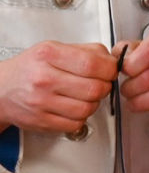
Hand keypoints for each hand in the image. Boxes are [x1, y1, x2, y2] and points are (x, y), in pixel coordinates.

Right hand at [0, 41, 116, 132]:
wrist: (0, 89)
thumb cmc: (30, 68)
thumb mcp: (54, 49)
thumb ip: (87, 51)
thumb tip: (113, 59)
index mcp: (49, 55)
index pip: (93, 64)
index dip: (110, 69)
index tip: (110, 70)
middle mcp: (44, 79)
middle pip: (95, 88)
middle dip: (104, 87)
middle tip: (99, 84)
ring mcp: (41, 102)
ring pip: (88, 108)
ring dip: (93, 103)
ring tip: (85, 96)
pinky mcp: (41, 121)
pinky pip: (76, 124)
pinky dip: (81, 117)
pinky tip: (74, 107)